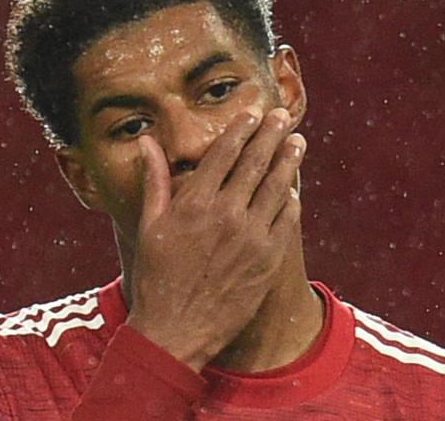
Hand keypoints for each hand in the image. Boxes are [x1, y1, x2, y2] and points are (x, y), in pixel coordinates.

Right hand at [124, 107, 305, 372]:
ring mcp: (251, 236)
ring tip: (297, 142)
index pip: (225, 153)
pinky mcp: (269, 258)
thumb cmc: (158, 277)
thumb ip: (155, 180)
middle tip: (281, 116)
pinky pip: (286, 219)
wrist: (176, 331)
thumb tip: (147, 142)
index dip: (242, 129)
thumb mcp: (150, 226)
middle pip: (256, 163)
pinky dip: (291, 199)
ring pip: (277, 187)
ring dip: (289, 160)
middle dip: (271, 134)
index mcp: (195, 203)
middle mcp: (226, 214)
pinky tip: (294, 187)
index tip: (253, 112)